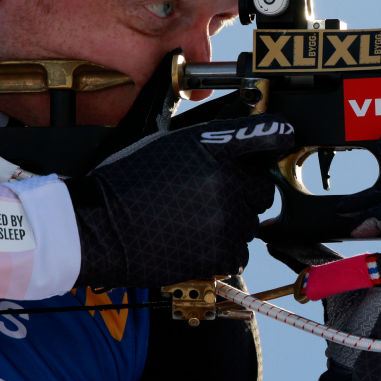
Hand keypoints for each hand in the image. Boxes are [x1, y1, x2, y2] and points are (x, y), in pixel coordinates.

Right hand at [69, 113, 292, 286]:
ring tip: (192, 220)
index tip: (285, 135)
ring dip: (231, 221)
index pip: (265, 135)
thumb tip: (244, 130)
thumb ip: (209, 139)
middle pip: (262, 185)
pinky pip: (240, 249)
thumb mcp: (165, 143)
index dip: (278, 134)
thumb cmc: (124, 183)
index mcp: (210, 146)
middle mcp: (225, 179)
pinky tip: (193, 240)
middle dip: (243, 190)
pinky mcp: (222, 251)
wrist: (94, 229)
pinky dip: (223, 248)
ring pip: (251, 220)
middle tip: (208, 195)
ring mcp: (227, 217)